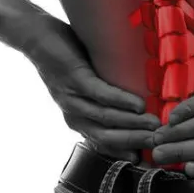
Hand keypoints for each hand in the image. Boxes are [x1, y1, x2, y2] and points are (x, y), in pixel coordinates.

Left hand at [21, 13, 161, 160]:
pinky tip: (138, 104)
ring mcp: (73, 97)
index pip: (103, 143)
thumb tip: (137, 100)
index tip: (147, 156)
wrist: (36, 37)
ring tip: (153, 123)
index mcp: (78, 118)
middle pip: (106, 136)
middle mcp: (73, 113)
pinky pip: (100, 94)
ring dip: (132, 123)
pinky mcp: (74, 78)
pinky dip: (121, 101)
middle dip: (134, 140)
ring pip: (105, 118)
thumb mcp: (85, 85)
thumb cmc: (66, 58)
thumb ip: (104, 96)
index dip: (125, 151)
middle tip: (158, 140)